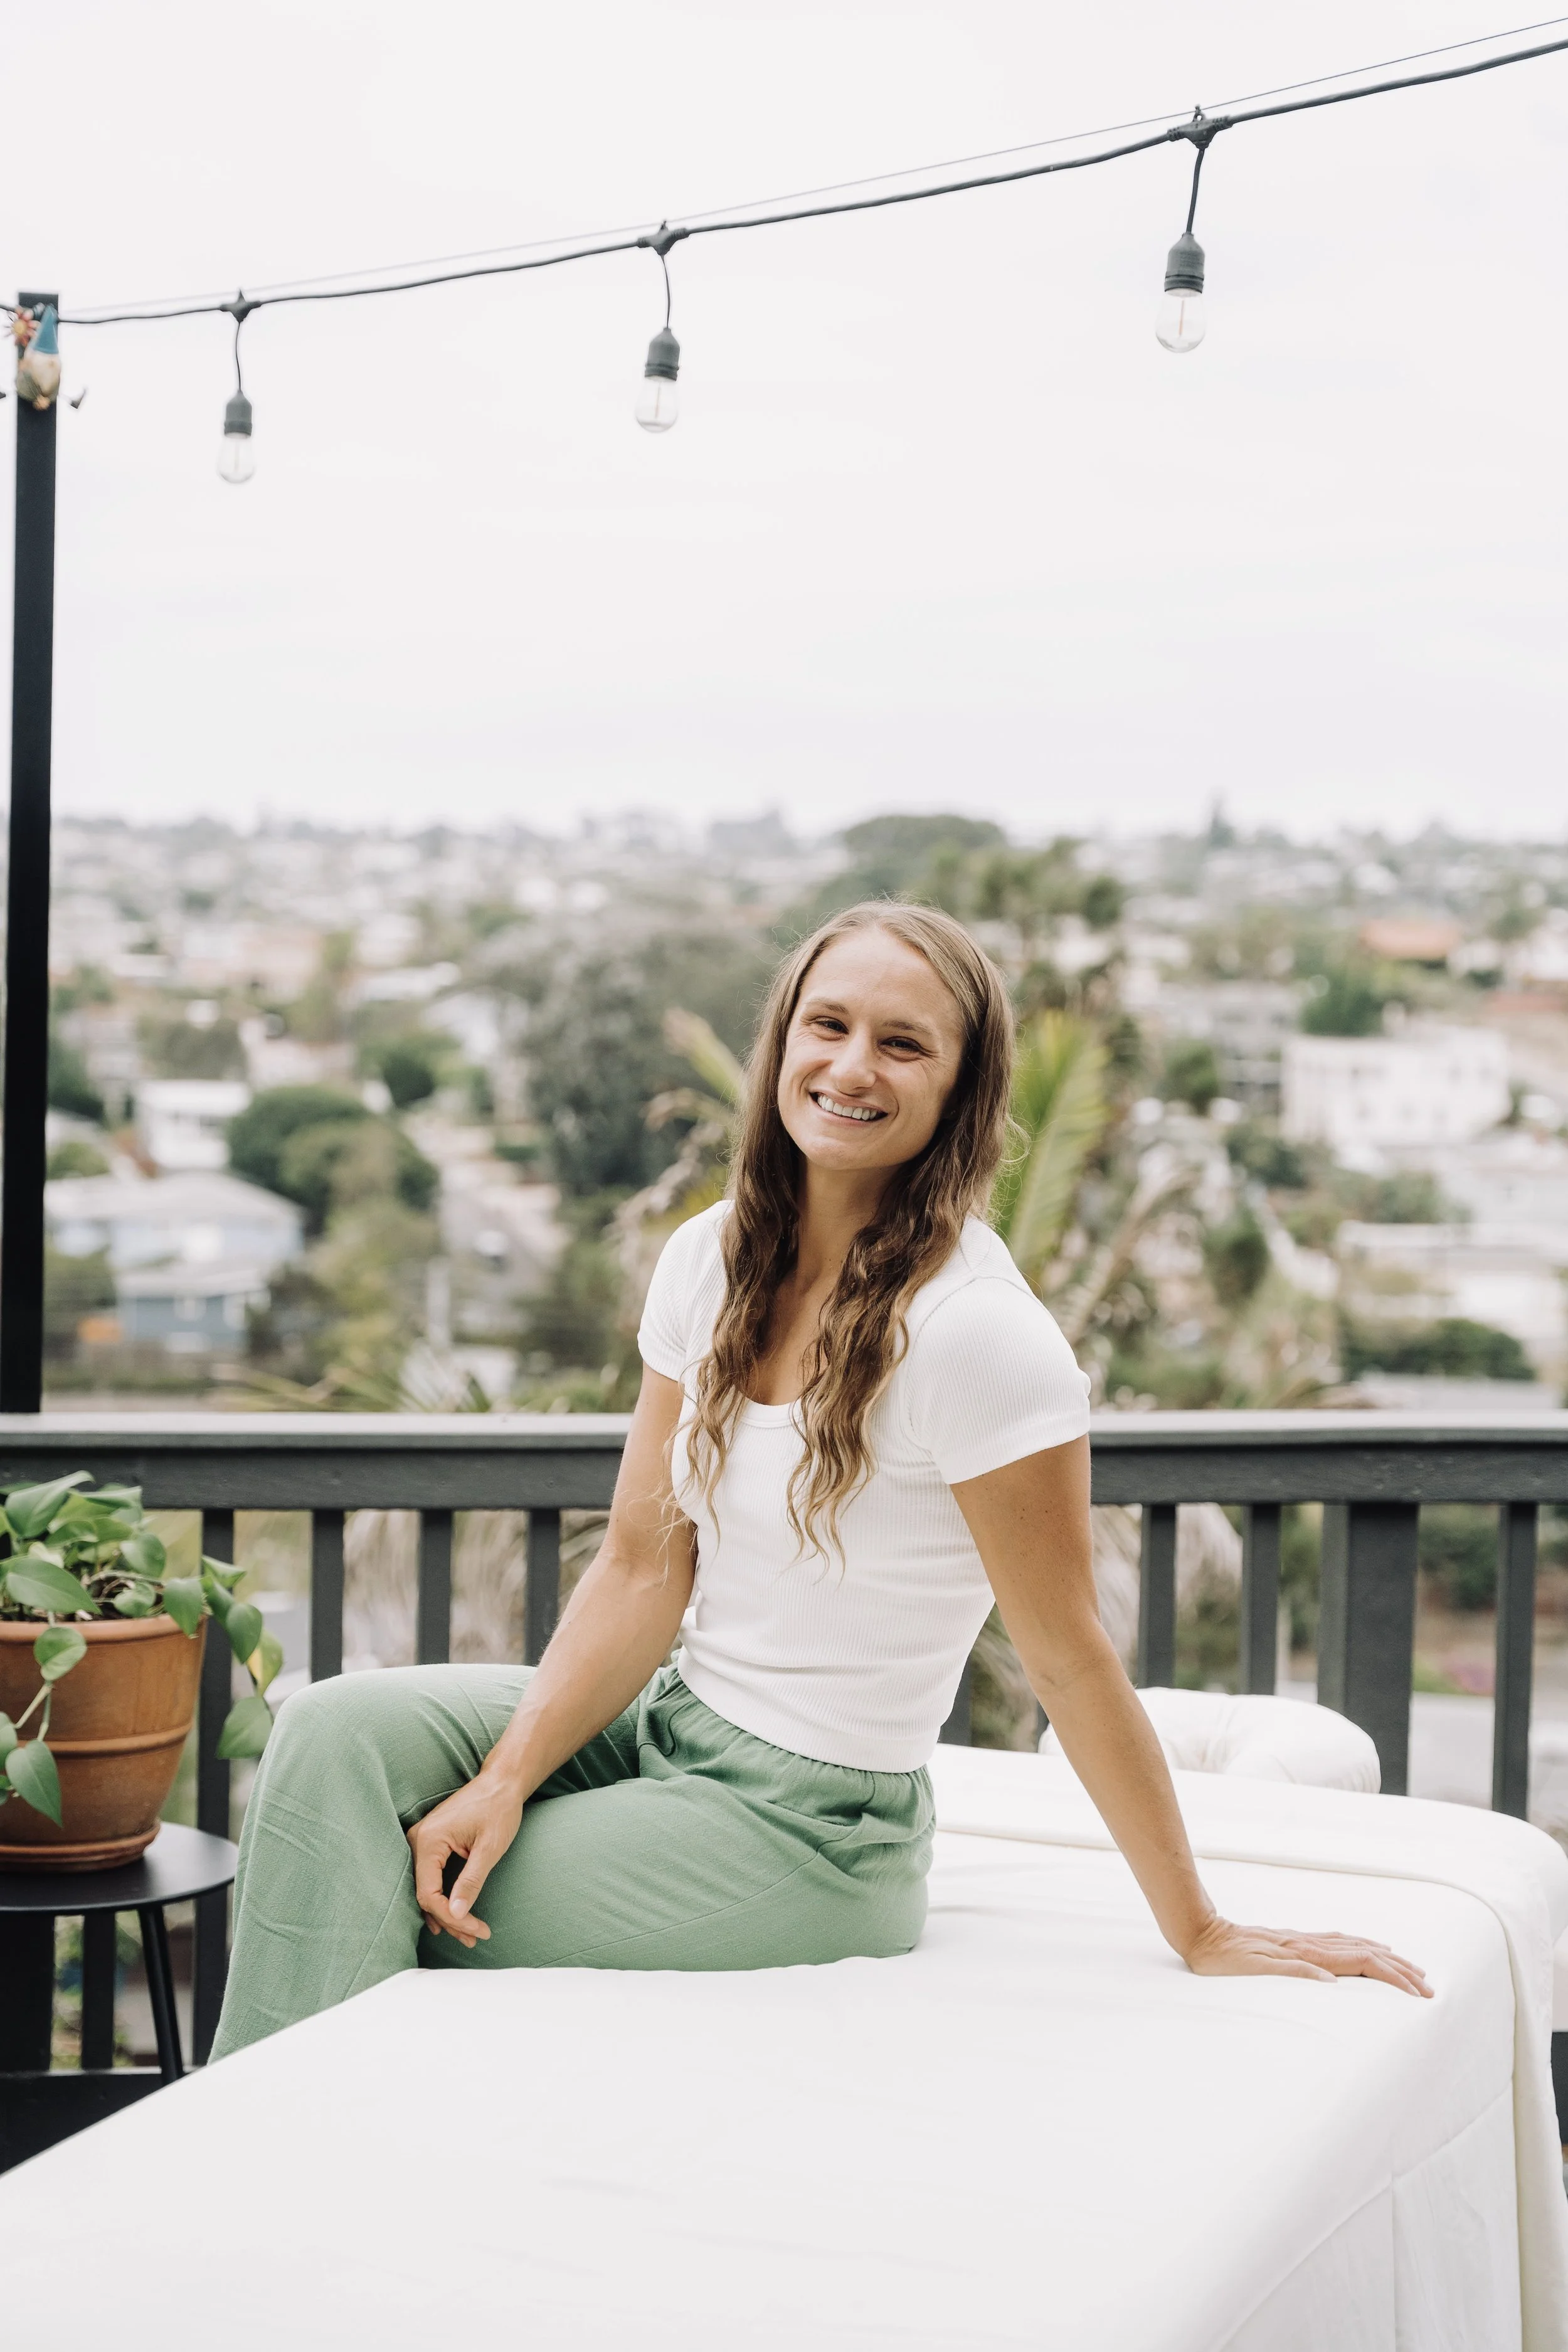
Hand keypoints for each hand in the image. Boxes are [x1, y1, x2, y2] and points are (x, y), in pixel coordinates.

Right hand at [406, 1771, 523, 1949]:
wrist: (502, 1781)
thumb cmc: (499, 1808)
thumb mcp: (489, 1848)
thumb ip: (470, 1882)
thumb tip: (455, 1915)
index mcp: (429, 1840)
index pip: (429, 1894)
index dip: (451, 1918)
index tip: (476, 1931)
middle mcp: (417, 1840)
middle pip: (425, 1895)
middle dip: (450, 1920)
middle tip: (474, 1938)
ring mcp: (422, 1840)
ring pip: (426, 1888)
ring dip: (446, 1912)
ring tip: (469, 1935)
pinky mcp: (430, 1842)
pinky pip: (430, 1877)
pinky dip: (444, 1896)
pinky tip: (455, 1914)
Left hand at [1182, 1914, 1431, 1997]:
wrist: (1202, 1934)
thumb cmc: (1224, 1960)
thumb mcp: (1254, 1971)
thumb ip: (1292, 1973)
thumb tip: (1329, 1980)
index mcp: (1307, 1954)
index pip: (1363, 1963)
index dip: (1393, 1977)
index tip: (1417, 1994)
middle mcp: (1311, 1944)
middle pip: (1368, 1953)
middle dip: (1400, 1969)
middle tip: (1428, 1987)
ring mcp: (1305, 1940)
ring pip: (1357, 1945)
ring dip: (1387, 1957)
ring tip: (1411, 1968)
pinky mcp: (1296, 1941)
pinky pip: (1340, 1942)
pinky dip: (1363, 1947)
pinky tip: (1369, 1949)